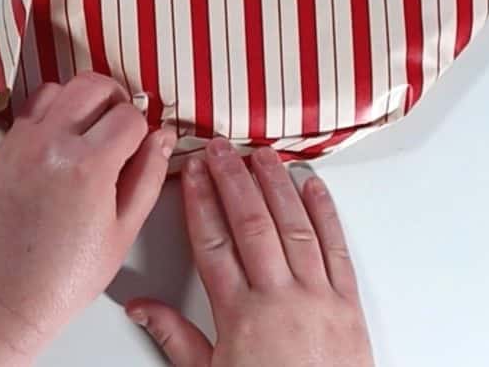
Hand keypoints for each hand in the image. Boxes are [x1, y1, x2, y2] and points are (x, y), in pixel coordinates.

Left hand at [0, 72, 176, 357]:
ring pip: (60, 88)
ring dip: (82, 101)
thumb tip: (163, 137)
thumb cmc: (66, 276)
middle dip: (116, 101)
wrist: (5, 298)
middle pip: (93, 85)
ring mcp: (21, 143)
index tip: (140, 149)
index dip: (143, 131)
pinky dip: (52, 113)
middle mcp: (51, 143)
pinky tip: (62, 143)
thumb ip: (149, 176)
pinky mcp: (1, 150)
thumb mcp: (124, 231)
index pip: (129, 116)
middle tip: (121, 129)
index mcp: (88, 166)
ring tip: (90, 132)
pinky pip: (31, 109)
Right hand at [127, 139, 372, 366]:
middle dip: (233, 180)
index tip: (194, 174)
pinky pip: (336, 249)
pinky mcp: (348, 304)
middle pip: (252, 224)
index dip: (202, 203)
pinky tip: (314, 187)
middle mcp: (280, 299)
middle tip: (220, 149)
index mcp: (241, 316)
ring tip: (262, 155)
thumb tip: (140, 308)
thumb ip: (175, 338)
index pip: (214, 244)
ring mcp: (318, 297)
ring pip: (294, 226)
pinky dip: (325, 213)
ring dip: (276, 185)